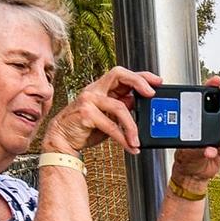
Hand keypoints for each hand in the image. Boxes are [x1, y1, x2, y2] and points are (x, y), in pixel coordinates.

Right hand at [42, 66, 159, 155]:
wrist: (62, 139)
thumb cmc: (84, 128)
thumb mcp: (107, 116)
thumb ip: (121, 107)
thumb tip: (139, 104)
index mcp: (101, 89)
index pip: (122, 74)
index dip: (141, 76)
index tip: (157, 81)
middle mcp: (94, 90)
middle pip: (119, 75)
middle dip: (138, 82)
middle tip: (151, 95)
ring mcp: (88, 100)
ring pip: (119, 107)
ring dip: (132, 127)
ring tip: (137, 140)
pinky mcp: (86, 114)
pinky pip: (111, 125)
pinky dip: (123, 138)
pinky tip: (130, 146)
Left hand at [168, 77, 219, 190]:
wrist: (192, 172)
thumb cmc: (184, 156)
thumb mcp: (184, 147)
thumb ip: (196, 145)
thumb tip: (207, 146)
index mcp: (195, 116)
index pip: (204, 97)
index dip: (212, 86)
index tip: (216, 81)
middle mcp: (208, 120)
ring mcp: (218, 130)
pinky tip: (214, 151)